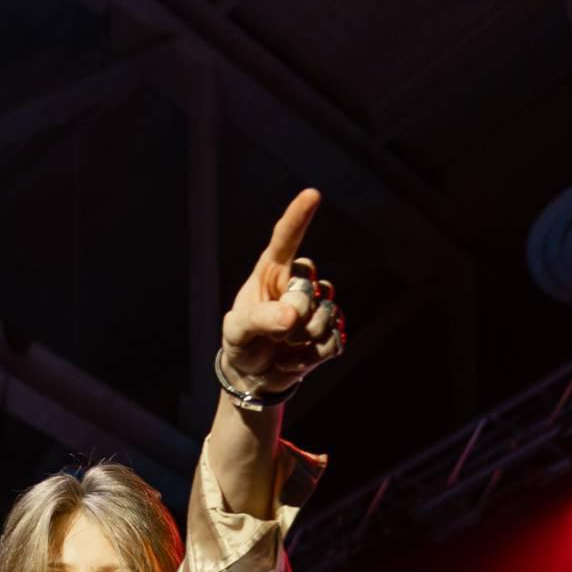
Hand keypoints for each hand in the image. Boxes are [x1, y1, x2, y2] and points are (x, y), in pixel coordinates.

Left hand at [219, 188, 345, 399]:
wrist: (254, 376)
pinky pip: (333, 340)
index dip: (299, 216)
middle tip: (274, 333)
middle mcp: (298, 283)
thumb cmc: (241, 344)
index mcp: (272, 271)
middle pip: (310, 286)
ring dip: (303, 339)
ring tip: (283, 346)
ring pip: (326, 315)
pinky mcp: (330, 332)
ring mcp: (317, 306)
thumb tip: (292, 315)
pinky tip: (295, 359)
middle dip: (293, 315)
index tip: (312, 194)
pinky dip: (312, 357)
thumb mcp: (237, 331)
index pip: (286, 238)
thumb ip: (260, 319)